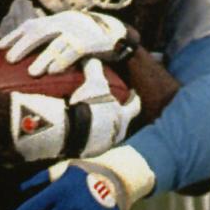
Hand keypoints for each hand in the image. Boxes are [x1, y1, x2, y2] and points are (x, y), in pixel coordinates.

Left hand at [0, 10, 137, 75]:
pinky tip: (53, 72)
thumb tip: (30, 50)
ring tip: (31, 72)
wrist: (118, 35)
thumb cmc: (89, 38)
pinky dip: (62, 61)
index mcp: (57, 20)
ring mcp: (77, 31)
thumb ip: (52, 39)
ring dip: (42, 58)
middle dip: (22, 45)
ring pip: (55, 44)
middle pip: (38, 32)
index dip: (14, 35)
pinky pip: (73, 51)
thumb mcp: (68, 33)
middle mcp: (64, 22)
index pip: (31, 25)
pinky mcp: (89, 42)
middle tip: (9, 59)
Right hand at [9, 58, 140, 162]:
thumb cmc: (90, 105)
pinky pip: (92, 144)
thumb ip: (94, 68)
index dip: (134, 98)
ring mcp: (104, 145)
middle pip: (123, 123)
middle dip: (119, 116)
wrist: (74, 130)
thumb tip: (92, 55)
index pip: (135, 106)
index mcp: (123, 116)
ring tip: (96, 123)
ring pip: (108, 135)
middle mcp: (118, 133)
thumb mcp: (94, 83)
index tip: (133, 93)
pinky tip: (83, 134)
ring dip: (104, 129)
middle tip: (113, 110)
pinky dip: (90, 138)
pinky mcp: (89, 153)